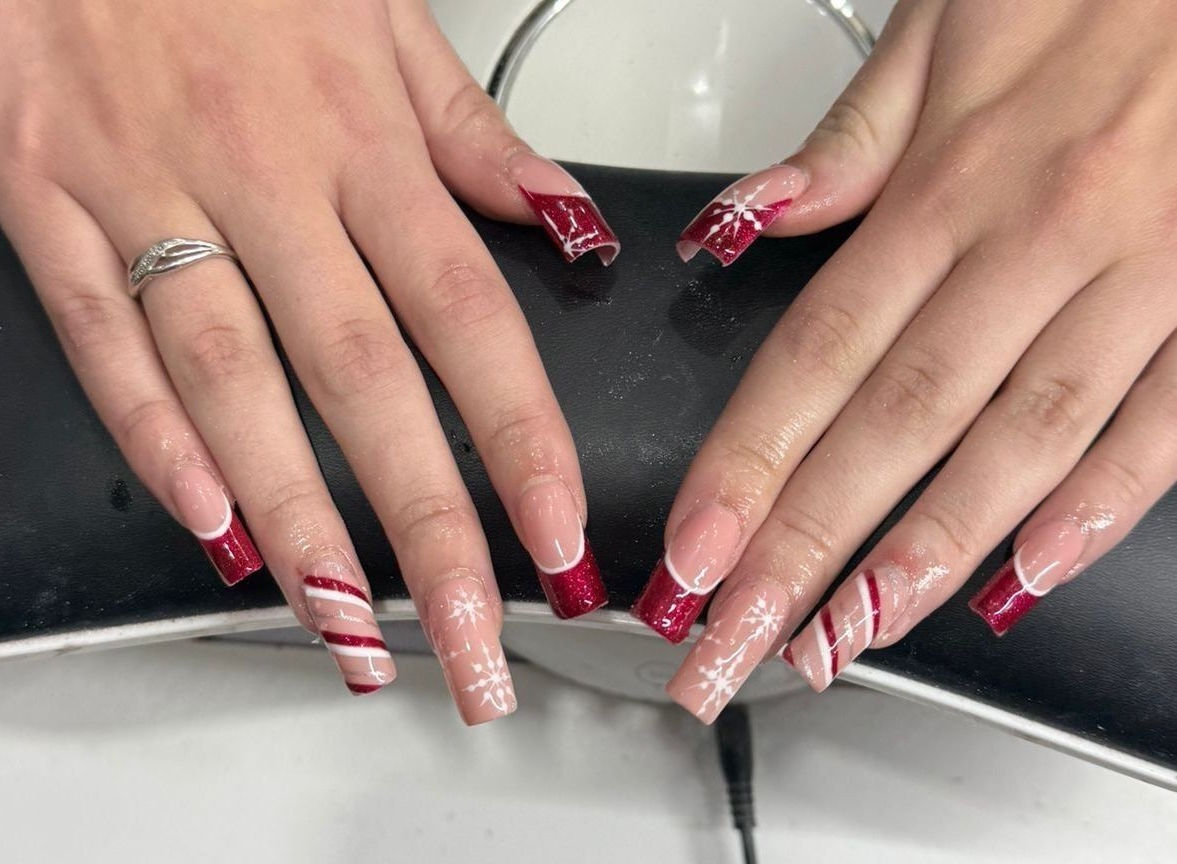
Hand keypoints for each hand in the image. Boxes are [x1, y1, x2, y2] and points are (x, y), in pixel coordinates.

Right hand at [0, 0, 617, 723]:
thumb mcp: (380, 16)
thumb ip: (473, 135)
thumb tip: (563, 224)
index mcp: (360, 140)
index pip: (467, 318)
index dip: (521, 438)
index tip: (558, 537)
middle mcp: (265, 180)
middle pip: (364, 381)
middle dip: (427, 527)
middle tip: (471, 638)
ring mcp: (150, 193)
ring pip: (235, 382)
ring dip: (296, 518)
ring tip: (348, 624)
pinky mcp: (47, 197)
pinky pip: (104, 334)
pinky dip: (152, 433)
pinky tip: (207, 521)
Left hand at [639, 0, 1176, 720]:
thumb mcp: (947, 28)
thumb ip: (848, 144)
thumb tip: (747, 221)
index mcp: (951, 182)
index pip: (816, 355)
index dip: (746, 464)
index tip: (693, 551)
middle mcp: (1035, 240)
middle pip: (894, 424)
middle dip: (804, 547)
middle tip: (737, 637)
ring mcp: (1136, 276)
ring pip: (1014, 443)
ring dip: (923, 553)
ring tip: (846, 637)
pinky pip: (1162, 420)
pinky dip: (1100, 504)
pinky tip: (1027, 574)